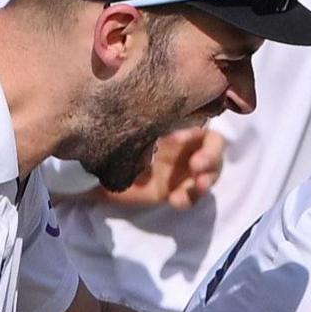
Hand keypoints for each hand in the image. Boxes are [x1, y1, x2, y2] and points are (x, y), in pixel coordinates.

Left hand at [96, 126, 223, 211]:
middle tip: (197, 166)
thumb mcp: (123, 133)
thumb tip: (126, 111)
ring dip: (208, 178)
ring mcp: (184, 170)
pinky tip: (174, 200)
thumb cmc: (112, 145)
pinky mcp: (179, 190)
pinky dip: (188, 198)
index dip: (193, 131)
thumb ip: (131, 127)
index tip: (174, 139)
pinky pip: (193, 195)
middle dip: (210, 156)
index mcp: (174, 125)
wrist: (97, 175)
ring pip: (210, 172)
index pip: (196, 120)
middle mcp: (184, 145)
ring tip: (198, 185)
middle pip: (213, 146)